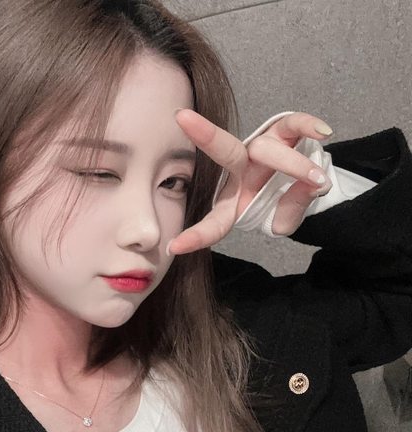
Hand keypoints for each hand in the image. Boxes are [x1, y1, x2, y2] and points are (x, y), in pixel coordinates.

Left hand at [168, 110, 333, 254]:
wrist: (304, 185)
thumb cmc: (282, 205)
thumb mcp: (283, 221)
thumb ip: (290, 211)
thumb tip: (308, 187)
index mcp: (233, 202)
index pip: (214, 222)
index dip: (198, 236)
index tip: (175, 247)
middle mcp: (241, 171)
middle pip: (226, 153)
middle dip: (206, 136)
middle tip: (182, 118)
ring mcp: (261, 148)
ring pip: (269, 149)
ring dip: (294, 166)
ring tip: (317, 181)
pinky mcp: (283, 132)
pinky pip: (292, 124)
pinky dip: (307, 126)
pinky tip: (322, 134)